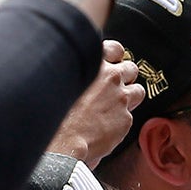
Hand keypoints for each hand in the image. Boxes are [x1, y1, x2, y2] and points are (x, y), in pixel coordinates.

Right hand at [48, 40, 144, 166]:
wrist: (59, 139)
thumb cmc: (52, 113)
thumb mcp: (59, 82)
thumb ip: (77, 75)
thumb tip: (79, 77)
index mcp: (93, 64)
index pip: (115, 49)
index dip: (115, 57)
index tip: (111, 64)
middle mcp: (110, 77)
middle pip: (130, 68)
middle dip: (125, 77)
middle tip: (114, 88)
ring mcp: (121, 97)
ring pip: (138, 90)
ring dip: (130, 97)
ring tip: (114, 107)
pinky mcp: (126, 118)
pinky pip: (129, 116)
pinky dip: (120, 120)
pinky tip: (105, 126)